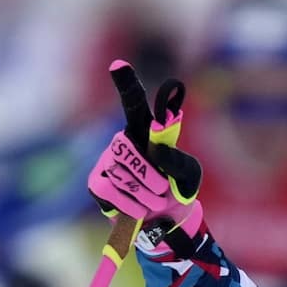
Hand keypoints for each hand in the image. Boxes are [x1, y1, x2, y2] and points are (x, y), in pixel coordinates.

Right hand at [88, 63, 205, 251]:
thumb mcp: (190, 175)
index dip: (126, 84)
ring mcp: (107, 161)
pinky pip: (109, 190)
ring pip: (120, 174)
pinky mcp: (97, 183)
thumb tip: (156, 150)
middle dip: (148, 175)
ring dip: (144, 195)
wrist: (165, 222)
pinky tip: (138, 209)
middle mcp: (123, 141)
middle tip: (162, 191)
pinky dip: (129, 205)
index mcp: (145, 131)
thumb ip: (178, 161)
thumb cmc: (178, 189)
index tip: (118, 65)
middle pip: (126, 150)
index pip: (133, 103)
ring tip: (154, 202)